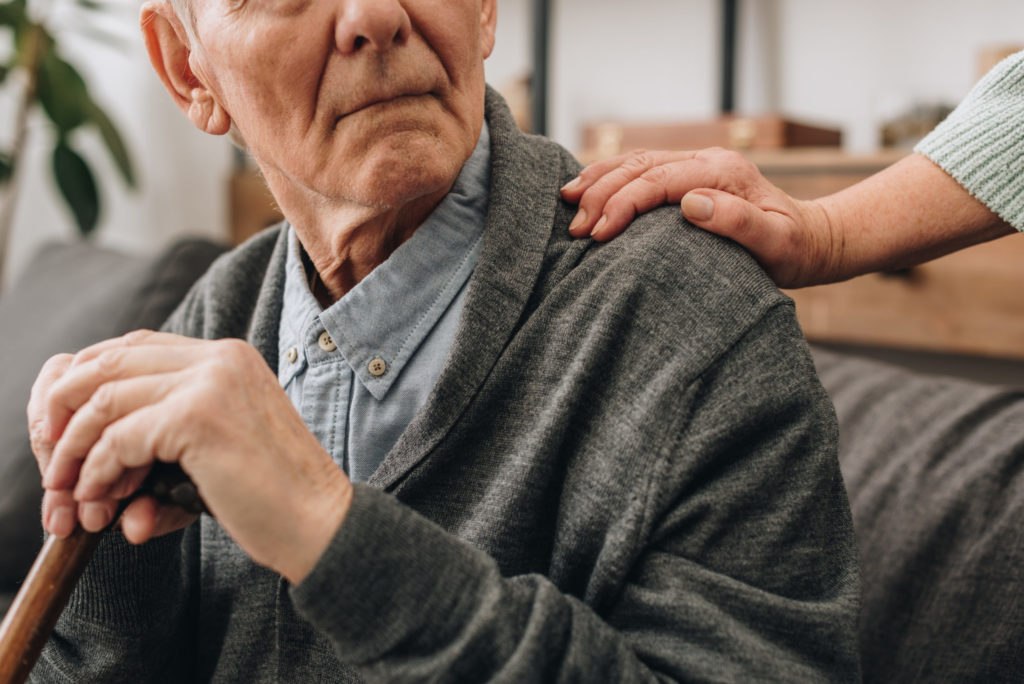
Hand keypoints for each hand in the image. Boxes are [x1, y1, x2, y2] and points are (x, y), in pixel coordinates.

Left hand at [28, 330, 351, 583]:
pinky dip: (100, 472)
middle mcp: (219, 357)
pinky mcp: (198, 417)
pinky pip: (119, 439)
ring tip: (73, 490)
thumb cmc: (272, 492)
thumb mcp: (221, 437)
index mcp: (229, 355)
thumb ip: (171, 419)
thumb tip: (95, 437)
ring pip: (106, 401)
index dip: (89, 379)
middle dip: (65, 408)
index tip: (64, 423)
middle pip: (110, 362)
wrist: (318, 520)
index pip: (135, 345)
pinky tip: (107, 500)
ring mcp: (210, 382)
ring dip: (76, 450)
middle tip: (53, 457)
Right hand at [560, 148, 836, 287]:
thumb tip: (691, 204)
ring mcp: (697, 164)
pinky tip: (588, 189)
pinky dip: (611, 178)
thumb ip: (737, 223)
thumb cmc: (793, 249)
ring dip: (599, 180)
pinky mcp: (689, 176)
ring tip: (567, 201)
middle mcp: (707, 160)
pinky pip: (642, 168)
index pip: (659, 179)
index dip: (624, 203)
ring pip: (635, 161)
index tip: (599, 233)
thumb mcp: (776, 243)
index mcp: (723, 172)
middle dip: (601, 193)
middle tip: (576, 228)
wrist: (811, 240)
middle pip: (640, 165)